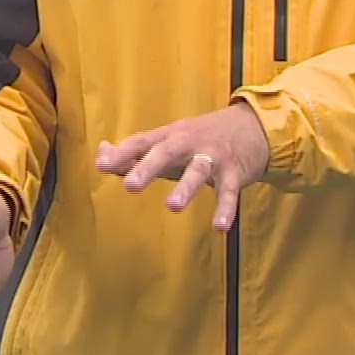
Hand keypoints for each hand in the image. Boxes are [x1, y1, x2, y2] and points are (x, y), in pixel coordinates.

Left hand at [96, 103, 269, 231]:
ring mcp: (213, 156)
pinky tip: (219, 227)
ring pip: (198, 170)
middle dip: (148, 167)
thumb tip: (101, 153)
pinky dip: (226, 209)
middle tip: (130, 186)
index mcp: (169, 136)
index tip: (102, 165)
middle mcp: (189, 142)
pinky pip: (230, 192)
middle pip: (166, 151)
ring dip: (186, 188)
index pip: (141, 142)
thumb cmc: (201, 138)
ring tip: (173, 207)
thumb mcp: (168, 140)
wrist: (253, 127)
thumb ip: (135, 152)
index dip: (121, 153)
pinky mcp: (235, 172)